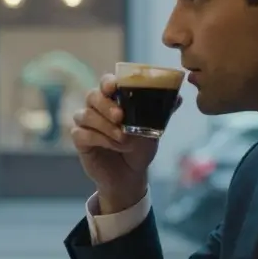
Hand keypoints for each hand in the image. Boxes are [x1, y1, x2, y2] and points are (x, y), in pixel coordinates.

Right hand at [71, 74, 179, 213]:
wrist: (130, 176)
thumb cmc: (140, 149)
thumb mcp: (153, 130)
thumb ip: (161, 113)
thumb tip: (178, 98)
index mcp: (113, 99)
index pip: (106, 83)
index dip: (108, 82)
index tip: (114, 87)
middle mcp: (96, 108)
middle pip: (92, 96)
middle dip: (106, 106)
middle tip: (120, 116)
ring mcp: (86, 123)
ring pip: (85, 115)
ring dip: (105, 126)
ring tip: (123, 139)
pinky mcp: (80, 140)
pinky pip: (81, 134)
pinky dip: (98, 139)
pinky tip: (112, 146)